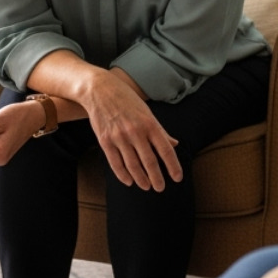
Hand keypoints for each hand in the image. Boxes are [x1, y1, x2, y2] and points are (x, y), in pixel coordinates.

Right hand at [80, 69, 181, 191]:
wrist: (100, 89)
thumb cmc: (127, 100)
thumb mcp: (147, 111)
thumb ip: (160, 130)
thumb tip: (174, 144)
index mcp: (150, 123)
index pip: (165, 150)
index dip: (173, 166)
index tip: (177, 178)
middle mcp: (136, 131)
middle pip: (150, 162)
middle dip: (157, 178)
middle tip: (160, 188)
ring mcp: (119, 137)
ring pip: (133, 166)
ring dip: (141, 179)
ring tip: (147, 186)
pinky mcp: (105, 141)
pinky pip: (116, 163)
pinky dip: (123, 175)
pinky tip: (129, 181)